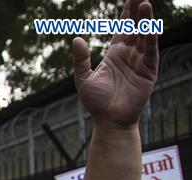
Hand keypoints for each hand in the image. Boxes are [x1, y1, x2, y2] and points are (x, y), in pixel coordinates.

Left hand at [73, 0, 157, 128]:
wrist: (108, 121)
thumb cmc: (96, 102)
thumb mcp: (83, 79)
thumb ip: (81, 59)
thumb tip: (76, 38)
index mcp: (115, 54)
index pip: (123, 28)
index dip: (126, 13)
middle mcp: (129, 54)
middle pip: (135, 28)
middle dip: (136, 11)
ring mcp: (140, 61)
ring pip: (144, 36)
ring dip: (145, 21)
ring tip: (144, 3)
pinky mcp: (148, 71)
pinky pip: (150, 51)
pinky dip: (151, 38)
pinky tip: (149, 26)